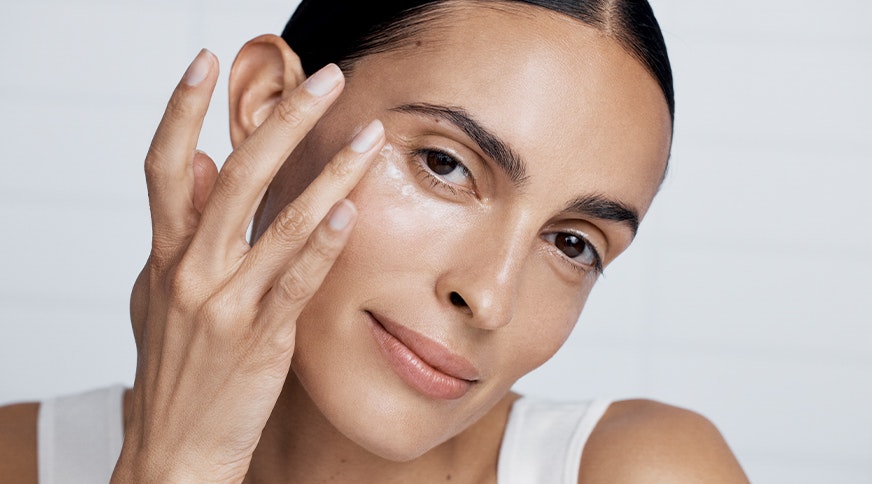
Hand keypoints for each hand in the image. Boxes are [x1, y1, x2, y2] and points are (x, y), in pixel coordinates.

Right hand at [113, 49, 384, 481]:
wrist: (174, 449)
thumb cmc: (176, 368)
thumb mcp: (161, 292)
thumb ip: (182, 227)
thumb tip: (205, 164)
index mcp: (164, 253)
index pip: (164, 163)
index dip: (180, 109)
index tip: (201, 59)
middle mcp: (189, 270)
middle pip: (237, 175)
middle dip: (282, 119)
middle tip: (324, 77)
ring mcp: (223, 304)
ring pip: (278, 222)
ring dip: (329, 173)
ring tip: (368, 136)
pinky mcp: (259, 338)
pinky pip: (296, 282)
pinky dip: (322, 244)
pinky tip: (349, 211)